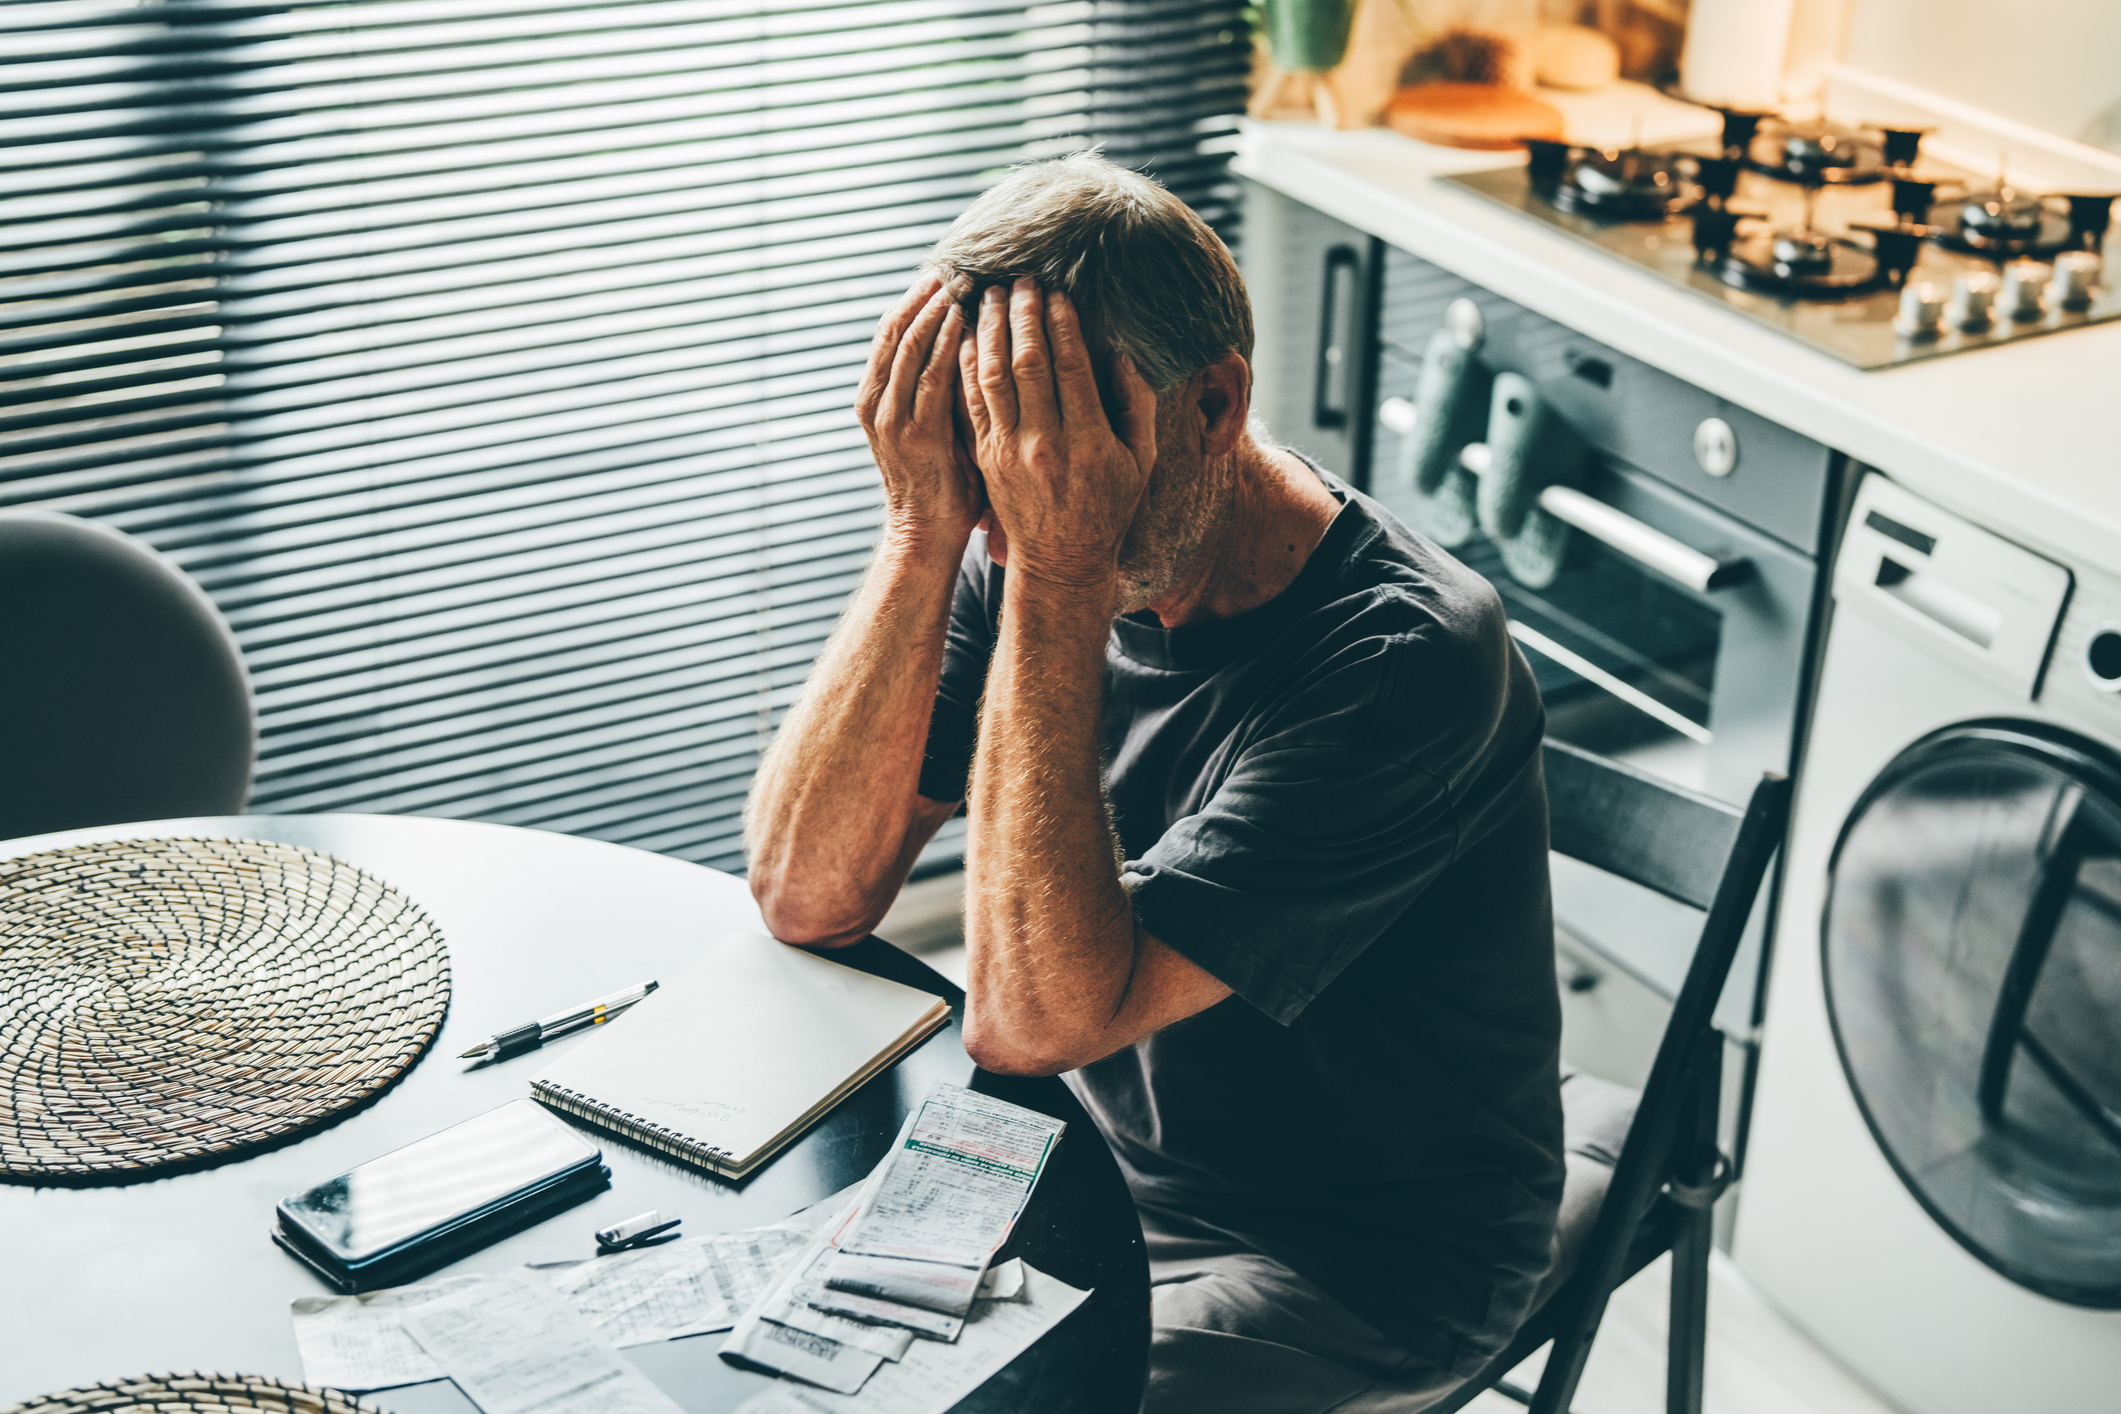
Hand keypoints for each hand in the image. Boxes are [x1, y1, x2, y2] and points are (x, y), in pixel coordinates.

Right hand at [856, 273, 983, 542]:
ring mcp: (892, 418)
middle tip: (955, 264)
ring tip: (961, 279)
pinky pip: (931, 376)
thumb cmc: (941, 482)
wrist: (925, 535)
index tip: (943, 271)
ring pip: (910, 345)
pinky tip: (964, 317)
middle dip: (925, 295)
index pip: (891, 333)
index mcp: (875, 397)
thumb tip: (971, 340)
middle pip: (896, 329)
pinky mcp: (915, 433)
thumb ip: (943, 388)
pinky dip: (946, 343)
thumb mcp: (936, 426)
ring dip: (936, 309)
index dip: (915, 298)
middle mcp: (876, 403)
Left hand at [959, 279, 1156, 592]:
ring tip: (988, 296)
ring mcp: (1009, 451)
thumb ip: (1135, 405)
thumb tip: (1121, 354)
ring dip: (989, 331)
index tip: (1056, 292)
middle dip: (1022, 314)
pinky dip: (967, 365)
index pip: (1070, 366)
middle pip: (1028, 363)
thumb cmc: (1108, 507)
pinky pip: (971, 402)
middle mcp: (1044, 443)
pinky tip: (966, 335)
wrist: (1061, 560)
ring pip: (993, 377)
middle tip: (1019, 280)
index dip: (1061, 323)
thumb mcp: (1140, 461)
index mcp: (1087, 441)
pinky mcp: (985, 457)